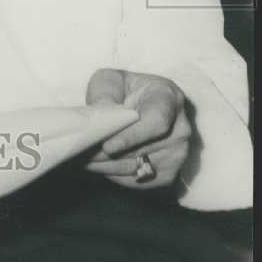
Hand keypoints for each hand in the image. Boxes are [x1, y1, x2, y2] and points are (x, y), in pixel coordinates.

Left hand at [84, 67, 191, 188]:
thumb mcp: (110, 80)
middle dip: (108, 154)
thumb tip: (102, 121)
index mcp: (169, 98)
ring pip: (137, 167)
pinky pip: (138, 181)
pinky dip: (113, 175)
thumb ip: (105, 96)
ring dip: (106, 166)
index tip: (107, 146)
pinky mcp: (167, 173)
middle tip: (80, 154)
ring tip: (81, 159)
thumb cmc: (123, 88)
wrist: (140, 102)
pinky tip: (94, 165)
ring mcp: (177, 154)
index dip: (132, 137)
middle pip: (143, 149)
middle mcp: (180, 128)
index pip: (156, 122)